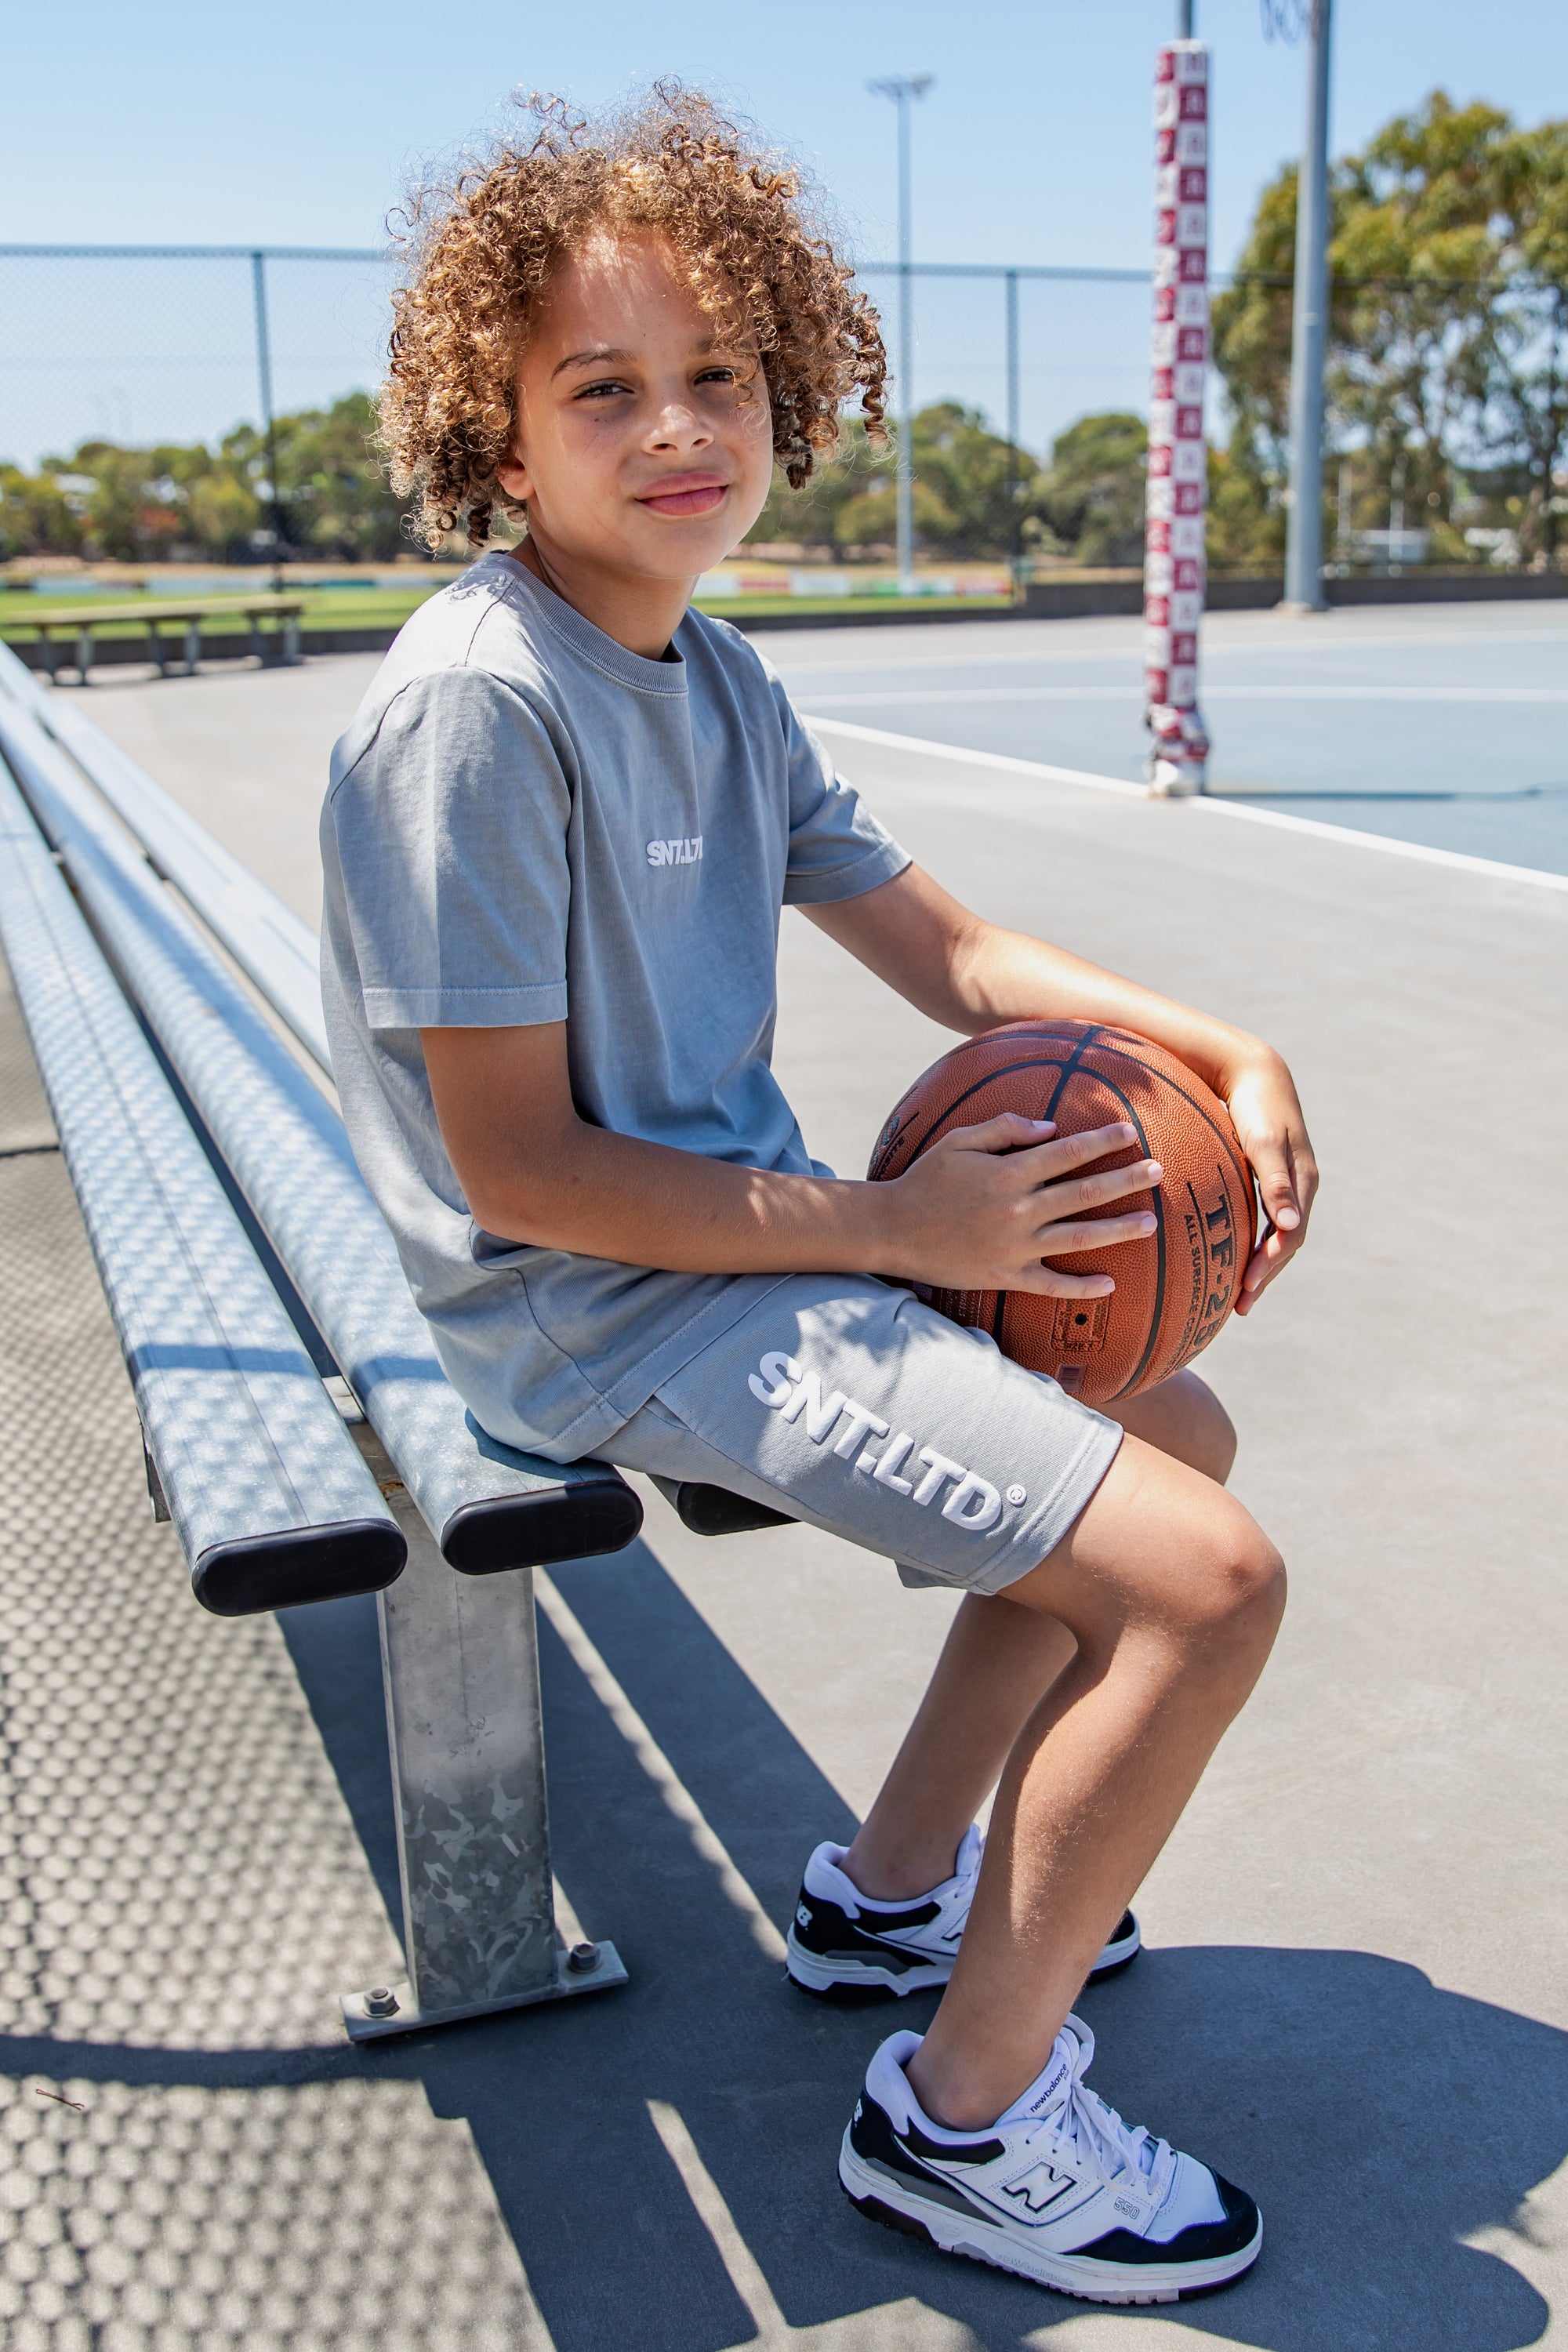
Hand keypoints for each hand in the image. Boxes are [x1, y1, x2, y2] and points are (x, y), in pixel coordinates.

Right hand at [877, 1115, 1162, 1298]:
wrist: (892, 1230)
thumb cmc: (925, 1180)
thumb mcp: (959, 1141)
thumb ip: (1005, 1129)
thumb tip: (1051, 1128)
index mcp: (1008, 1173)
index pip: (1068, 1153)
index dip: (1102, 1141)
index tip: (1130, 1131)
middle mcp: (1018, 1210)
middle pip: (1085, 1193)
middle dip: (1126, 1180)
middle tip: (1159, 1171)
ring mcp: (1015, 1246)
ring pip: (1079, 1238)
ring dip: (1118, 1230)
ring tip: (1150, 1222)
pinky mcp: (1005, 1276)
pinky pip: (1051, 1286)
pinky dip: (1081, 1287)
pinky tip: (1109, 1284)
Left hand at [1217, 1050, 1318, 1313]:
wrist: (1255, 1071)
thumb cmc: (1256, 1105)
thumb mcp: (1265, 1143)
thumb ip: (1275, 1182)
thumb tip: (1290, 1228)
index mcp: (1302, 1182)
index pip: (1290, 1238)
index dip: (1269, 1265)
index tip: (1247, 1289)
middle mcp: (1298, 1185)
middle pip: (1287, 1242)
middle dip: (1266, 1274)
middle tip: (1241, 1305)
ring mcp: (1286, 1181)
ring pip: (1279, 1232)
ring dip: (1262, 1262)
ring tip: (1240, 1291)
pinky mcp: (1271, 1175)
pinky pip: (1267, 1217)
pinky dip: (1255, 1239)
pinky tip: (1237, 1251)